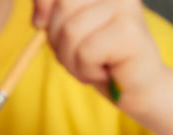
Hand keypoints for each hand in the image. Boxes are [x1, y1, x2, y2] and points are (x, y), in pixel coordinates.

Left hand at [32, 0, 164, 107]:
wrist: (134, 88)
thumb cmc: (100, 59)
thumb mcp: (66, 32)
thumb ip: (51, 14)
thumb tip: (39, 19)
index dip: (42, 4)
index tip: (39, 24)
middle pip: (63, 6)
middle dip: (59, 40)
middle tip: (77, 56)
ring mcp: (125, 7)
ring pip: (72, 31)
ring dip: (73, 60)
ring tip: (92, 66)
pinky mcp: (129, 31)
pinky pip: (86, 51)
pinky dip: (87, 70)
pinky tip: (105, 72)